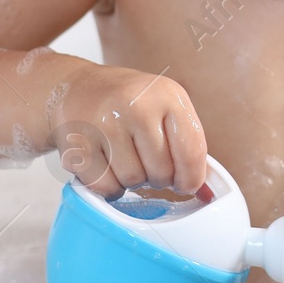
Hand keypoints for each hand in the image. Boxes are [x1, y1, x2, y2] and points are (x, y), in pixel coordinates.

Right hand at [46, 60, 208, 196]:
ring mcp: (105, 123)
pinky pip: (104, 186)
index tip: (185, 184)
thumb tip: (206, 195)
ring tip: (124, 159)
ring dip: (131, 181)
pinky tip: (106, 165)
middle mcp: (137, 105)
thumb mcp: (164, 109)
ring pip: (132, 181)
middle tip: (146, 162)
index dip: (191, 178)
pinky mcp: (79, 142)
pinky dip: (107, 185)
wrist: (77, 87)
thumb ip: (187, 147)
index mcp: (168, 95)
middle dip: (157, 178)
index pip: (192, 151)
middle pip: (161, 173)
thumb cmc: (128, 103)